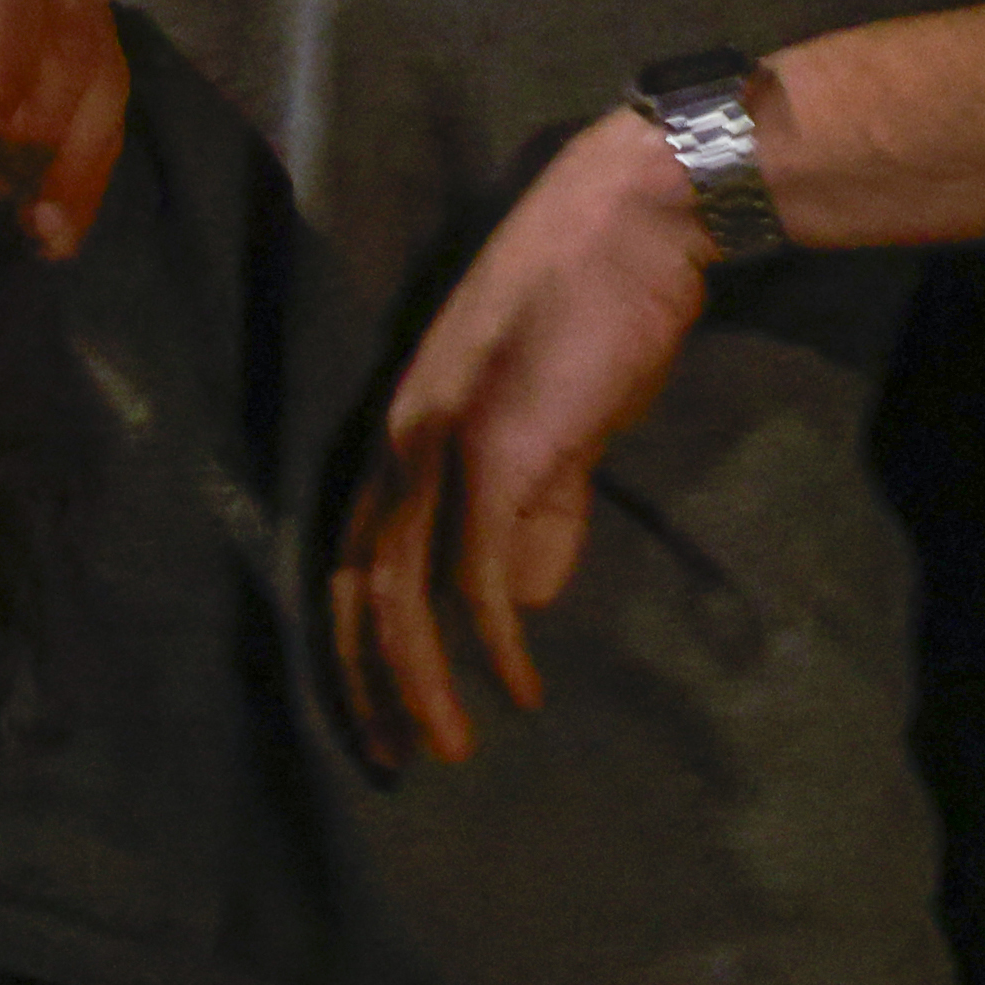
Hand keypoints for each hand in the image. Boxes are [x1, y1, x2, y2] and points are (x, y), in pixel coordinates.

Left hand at [0, 0, 121, 260]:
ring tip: (41, 227)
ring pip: (104, 82)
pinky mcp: (99, 56)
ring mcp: (82, 8)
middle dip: (40, 127)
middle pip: (71, 42)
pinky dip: (88, 178)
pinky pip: (109, 117)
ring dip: (74, 162)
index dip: (2, 64)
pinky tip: (62, 231)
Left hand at [331, 111, 719, 771]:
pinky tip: (516, 686)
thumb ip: (539, 508)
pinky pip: (477, 569)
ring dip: (418, 678)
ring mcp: (441, 444)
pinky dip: (490, 637)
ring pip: (401, 590)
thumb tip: (525, 598)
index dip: (358, 641)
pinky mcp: (500, 450)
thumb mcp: (557, 426)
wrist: (631, 224)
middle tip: (388, 760)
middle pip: (354, 585)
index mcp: (402, 434)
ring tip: (445, 747)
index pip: (352, 557)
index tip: (381, 711)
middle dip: (365, 680)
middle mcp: (398, 441)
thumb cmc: (596, 318)